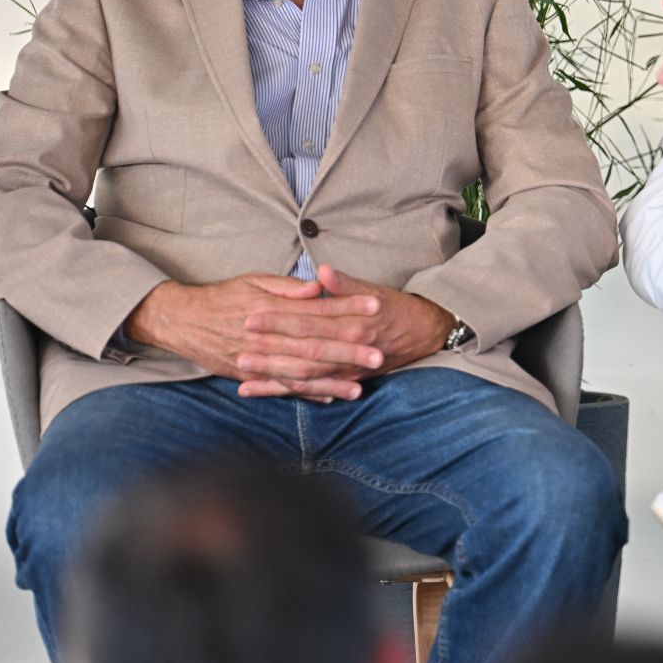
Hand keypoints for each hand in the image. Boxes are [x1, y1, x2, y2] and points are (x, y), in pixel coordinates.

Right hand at [126, 274, 382, 398]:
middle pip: (314, 345)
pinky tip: (329, 397)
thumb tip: (320, 288)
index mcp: (271, 308)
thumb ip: (288, 287)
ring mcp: (257, 359)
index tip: (376, 308)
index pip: (317, 310)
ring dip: (331, 380)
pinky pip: (281, 386)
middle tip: (378, 354)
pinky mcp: (249, 375)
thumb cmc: (222, 296)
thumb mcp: (254, 281)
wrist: (181, 319)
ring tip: (360, 386)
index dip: (348, 308)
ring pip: (300, 372)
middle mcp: (266, 336)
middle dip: (348, 351)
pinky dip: (306, 393)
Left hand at [233, 264, 456, 398]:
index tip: (251, 315)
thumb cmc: (394, 308)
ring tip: (243, 374)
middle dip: (269, 351)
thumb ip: (344, 284)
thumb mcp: (372, 290)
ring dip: (273, 376)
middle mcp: (350, 349)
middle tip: (239, 348)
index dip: (279, 319)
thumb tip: (322, 271)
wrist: (423, 333)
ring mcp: (348, 370)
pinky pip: (312, 390)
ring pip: (306, 375)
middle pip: (303, 351)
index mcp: (353, 322)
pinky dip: (286, 391)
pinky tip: (261, 390)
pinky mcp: (346, 382)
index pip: (308, 320)